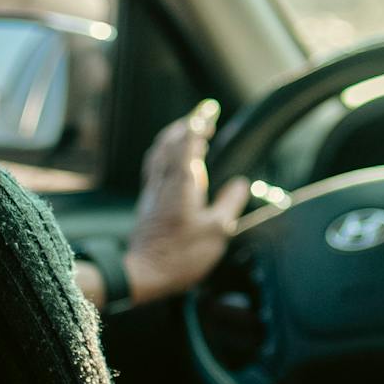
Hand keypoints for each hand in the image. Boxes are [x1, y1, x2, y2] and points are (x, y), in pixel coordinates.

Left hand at [122, 99, 250, 305]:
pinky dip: (166, 153)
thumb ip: (229, 203)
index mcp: (181, 183)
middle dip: (186, 125)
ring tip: (188, 132)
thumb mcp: (216, 231)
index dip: (198, 122)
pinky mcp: (148, 203)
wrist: (143, 274)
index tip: (209, 110)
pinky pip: (155, 166)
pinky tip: (173, 162)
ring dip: (173, 137)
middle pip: (168, 142)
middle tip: (203, 117)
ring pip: (158, 153)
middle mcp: (163, 182)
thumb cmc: (181, 255)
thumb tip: (239, 183)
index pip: (188, 141)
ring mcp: (152, 192)